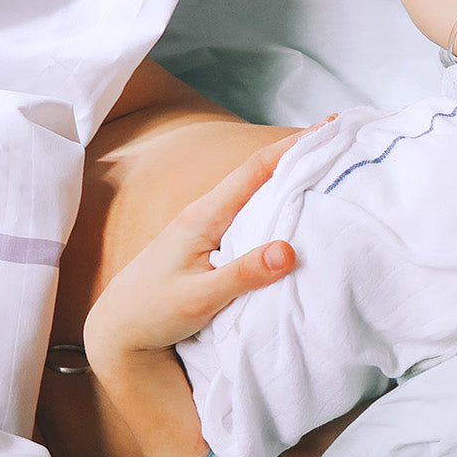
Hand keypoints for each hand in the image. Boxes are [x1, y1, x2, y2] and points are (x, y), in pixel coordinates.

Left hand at [83, 129, 307, 368]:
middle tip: (339, 136)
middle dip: (299, 151)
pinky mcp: (212, 243)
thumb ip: (243, 274)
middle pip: (260, 172)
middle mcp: (207, 213)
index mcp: (204, 216)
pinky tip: (295, 205)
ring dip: (290, 175)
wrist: (118, 330)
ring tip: (326, 163)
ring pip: (256, 192)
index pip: (255, 170)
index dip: (293, 147)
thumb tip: (288, 250)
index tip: (328, 126)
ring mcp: (208, 227)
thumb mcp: (199, 298)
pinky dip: (278, 201)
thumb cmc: (152, 312)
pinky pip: (252, 213)